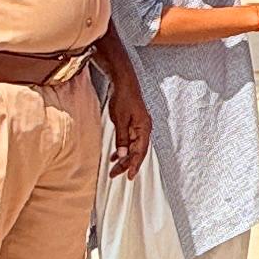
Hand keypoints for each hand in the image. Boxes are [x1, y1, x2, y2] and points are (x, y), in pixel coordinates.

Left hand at [103, 66, 153, 180]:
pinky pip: (129, 141)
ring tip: (114, 169)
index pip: (140, 152)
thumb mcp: (120, 120)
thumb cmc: (123, 98)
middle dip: (126, 164)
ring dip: (124, 158)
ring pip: (133, 148)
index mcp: (144, 128)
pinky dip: (123, 149)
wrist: (123, 83)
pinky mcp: (134, 125)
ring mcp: (139, 127)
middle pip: (137, 152)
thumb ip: (122, 138)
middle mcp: (144, 129)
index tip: (129, 176)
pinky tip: (115, 156)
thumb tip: (123, 154)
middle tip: (115, 175)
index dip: (134, 165)